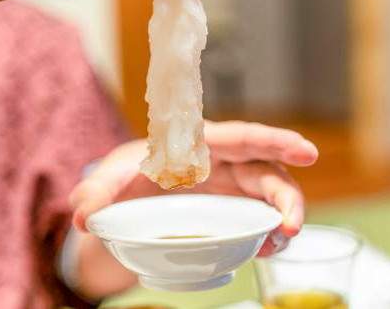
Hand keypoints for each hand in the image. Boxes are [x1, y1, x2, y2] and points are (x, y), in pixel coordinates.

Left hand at [70, 121, 318, 255]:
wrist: (130, 200)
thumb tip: (82, 215)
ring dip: (281, 219)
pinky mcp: (232, 212)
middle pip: (266, 171)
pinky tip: (264, 250)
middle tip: (292, 224)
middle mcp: (223, 164)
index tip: (306, 151)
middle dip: (286, 194)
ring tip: (278, 244)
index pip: (241, 137)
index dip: (274, 141)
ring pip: (269, 198)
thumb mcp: (108, 181)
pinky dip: (268, 236)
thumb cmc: (126, 178)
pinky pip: (259, 221)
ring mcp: (231, 189)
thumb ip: (95, 191)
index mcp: (199, 144)